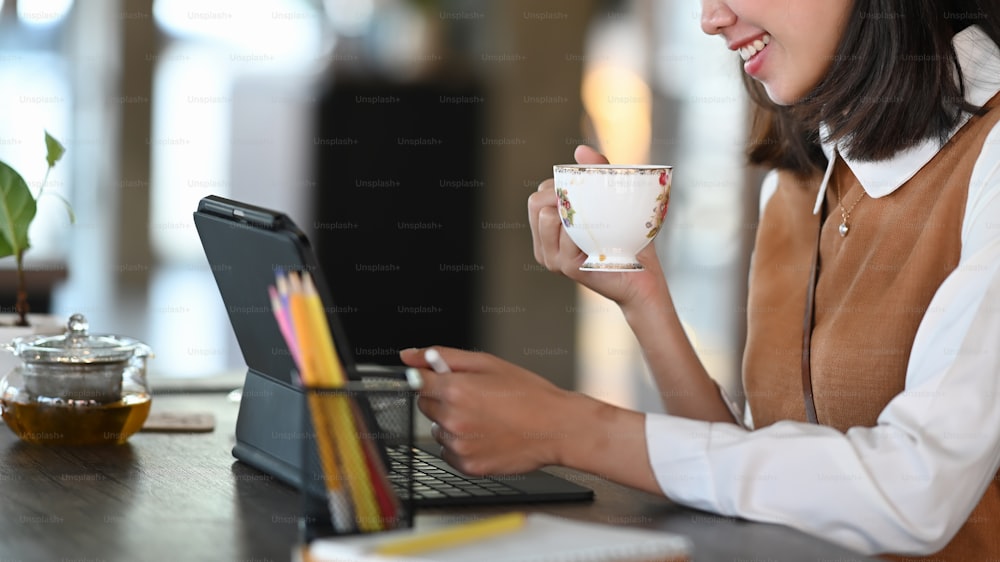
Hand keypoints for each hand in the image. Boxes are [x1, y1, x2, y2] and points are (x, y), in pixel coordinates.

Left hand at [399, 346, 660, 493]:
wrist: (557, 428)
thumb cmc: (529, 394)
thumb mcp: (488, 363)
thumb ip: (444, 357)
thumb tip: (409, 355)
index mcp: (455, 389)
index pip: (416, 381)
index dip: (431, 378)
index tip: (440, 379)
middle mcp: (452, 419)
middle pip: (426, 405)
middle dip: (444, 399)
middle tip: (476, 397)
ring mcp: (459, 445)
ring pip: (438, 430)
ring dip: (453, 423)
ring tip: (486, 418)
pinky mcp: (467, 465)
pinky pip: (450, 453)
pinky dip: (462, 445)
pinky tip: (486, 435)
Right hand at [528, 145, 667, 308]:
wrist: (643, 275)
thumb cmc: (626, 239)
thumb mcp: (610, 201)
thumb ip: (596, 173)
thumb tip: (579, 149)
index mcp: (547, 233)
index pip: (538, 195)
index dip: (559, 185)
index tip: (586, 190)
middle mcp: (545, 247)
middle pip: (535, 202)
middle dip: (559, 193)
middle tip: (589, 202)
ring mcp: (553, 259)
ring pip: (546, 215)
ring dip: (573, 210)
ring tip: (597, 223)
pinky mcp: (567, 267)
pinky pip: (567, 233)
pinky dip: (585, 228)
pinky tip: (602, 238)